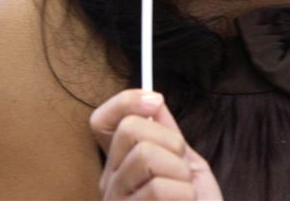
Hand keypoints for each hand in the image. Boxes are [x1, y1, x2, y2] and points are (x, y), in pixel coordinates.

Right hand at [90, 90, 222, 199]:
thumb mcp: (187, 164)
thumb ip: (168, 133)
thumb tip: (153, 98)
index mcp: (121, 166)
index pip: (102, 121)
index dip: (127, 101)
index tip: (156, 102)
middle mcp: (111, 185)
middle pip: (131, 130)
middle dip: (170, 142)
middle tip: (181, 170)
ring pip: (146, 156)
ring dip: (180, 174)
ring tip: (184, 196)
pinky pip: (159, 189)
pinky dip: (184, 196)